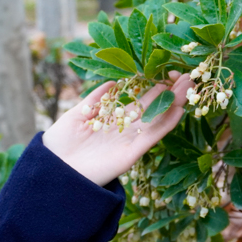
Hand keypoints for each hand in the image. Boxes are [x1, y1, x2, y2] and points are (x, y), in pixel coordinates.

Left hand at [42, 71, 193, 186]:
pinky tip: (179, 109)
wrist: (52, 170)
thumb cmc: (59, 144)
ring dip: (174, 103)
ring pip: (157, 119)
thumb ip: (94, 100)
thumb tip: (112, 82)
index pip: (137, 100)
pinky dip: (167, 124)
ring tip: (189, 86)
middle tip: (186, 74)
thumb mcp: (76, 115)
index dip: (151, 86)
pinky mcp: (131, 154)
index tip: (165, 70)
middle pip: (152, 107)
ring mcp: (129, 141)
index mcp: (112, 119)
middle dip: (168, 91)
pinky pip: (152, 137)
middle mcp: (124, 129)